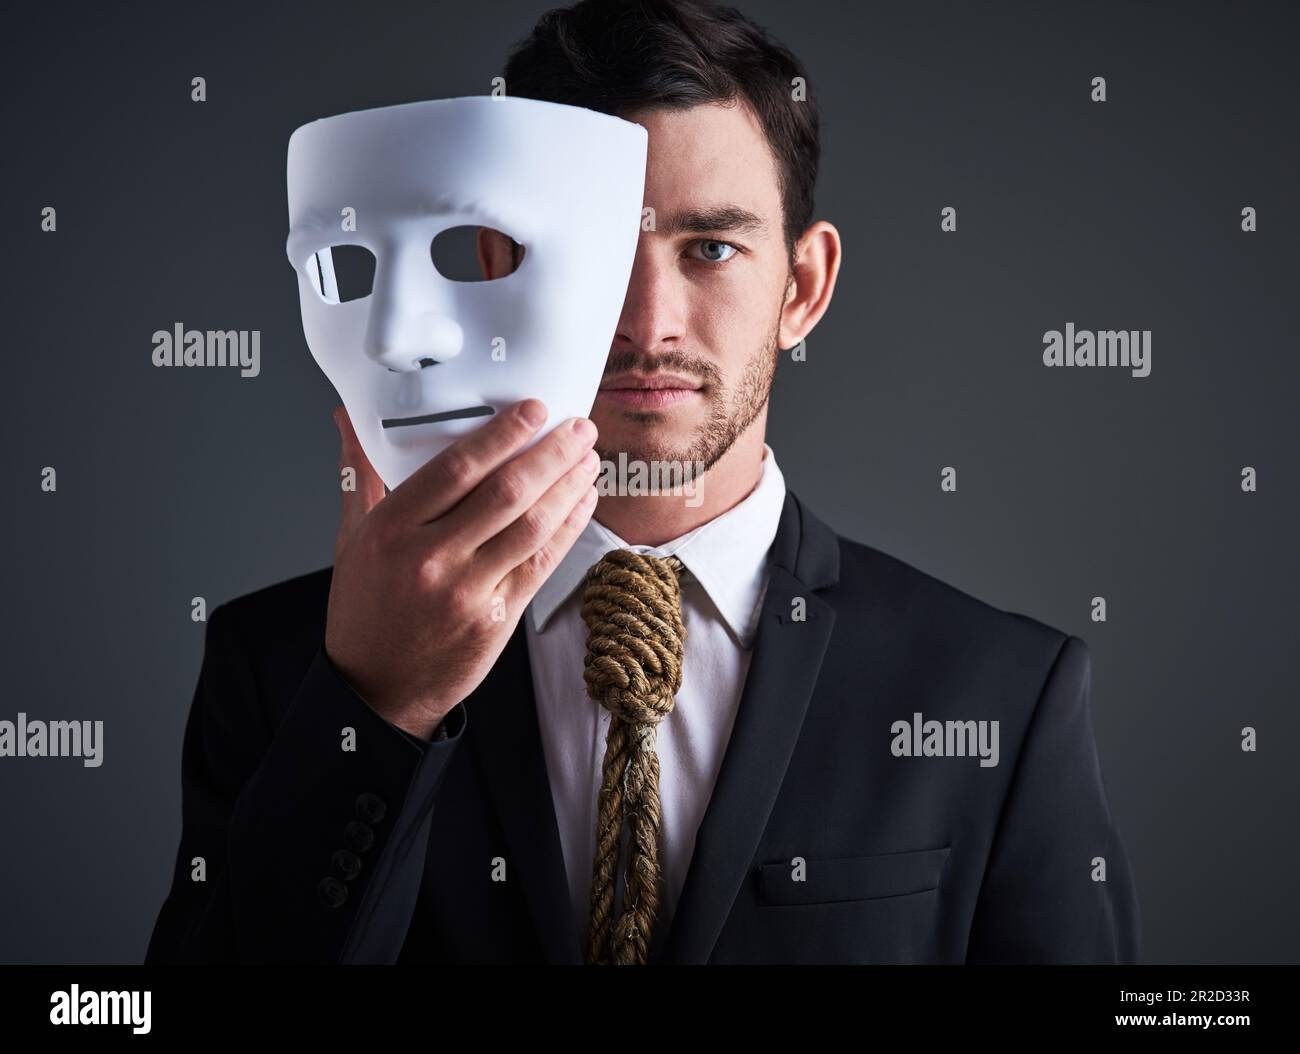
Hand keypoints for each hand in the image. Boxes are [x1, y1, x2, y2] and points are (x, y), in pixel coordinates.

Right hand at [325, 399, 599, 738]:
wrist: (377, 689)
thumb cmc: (366, 610)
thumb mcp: (353, 538)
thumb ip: (362, 473)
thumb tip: (350, 417)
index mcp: (391, 530)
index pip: (455, 468)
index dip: (502, 434)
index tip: (533, 410)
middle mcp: (430, 559)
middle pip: (505, 492)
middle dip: (551, 453)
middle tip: (578, 427)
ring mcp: (467, 591)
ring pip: (532, 526)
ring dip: (568, 487)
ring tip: (587, 459)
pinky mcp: (497, 618)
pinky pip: (542, 563)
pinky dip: (568, 528)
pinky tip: (581, 503)